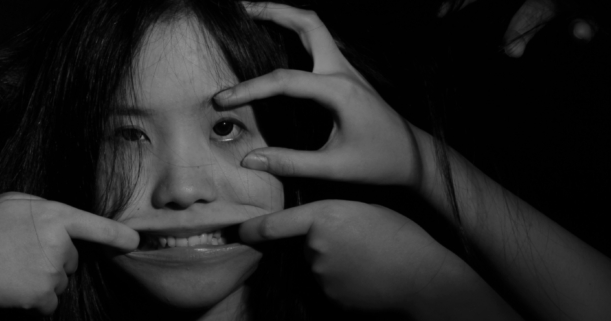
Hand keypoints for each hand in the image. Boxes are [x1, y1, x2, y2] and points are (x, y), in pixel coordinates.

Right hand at [0, 193, 138, 313]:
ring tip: (10, 270)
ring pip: (60, 281)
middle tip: (18, 254)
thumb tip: (61, 220)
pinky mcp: (41, 296)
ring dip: (42, 281)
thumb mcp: (10, 202)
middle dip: (53, 259)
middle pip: (72, 258)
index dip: (119, 234)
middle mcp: (58, 242)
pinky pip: (50, 303)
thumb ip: (42, 208)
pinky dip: (35, 302)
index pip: (96, 224)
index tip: (136, 241)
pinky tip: (12, 289)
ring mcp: (50, 271)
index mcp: (52, 214)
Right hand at [216, 2, 426, 186]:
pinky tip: (278, 39)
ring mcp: (347, 70)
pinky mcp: (346, 76)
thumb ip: (290, 163)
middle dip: (274, 11)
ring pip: (315, 27)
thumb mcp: (334, 168)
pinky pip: (319, 43)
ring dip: (286, 15)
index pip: (284, 81)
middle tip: (243, 9)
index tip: (222, 101)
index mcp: (339, 90)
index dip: (249, 90)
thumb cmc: (379, 162)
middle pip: (308, 23)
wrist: (415, 157)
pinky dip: (296, 32)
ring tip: (254, 13)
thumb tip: (248, 159)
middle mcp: (343, 72)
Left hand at [239, 200, 467, 311]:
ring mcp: (321, 275)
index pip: (273, 225)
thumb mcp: (365, 208)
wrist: (424, 280)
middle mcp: (315, 247)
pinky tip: (367, 276)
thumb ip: (332, 212)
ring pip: (318, 264)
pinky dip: (343, 279)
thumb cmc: (401, 237)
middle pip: (305, 243)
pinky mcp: (331, 297)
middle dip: (321, 241)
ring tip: (367, 257)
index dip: (251, 229)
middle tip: (355, 239)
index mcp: (322, 217)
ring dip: (333, 260)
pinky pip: (329, 284)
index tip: (236, 231)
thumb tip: (316, 223)